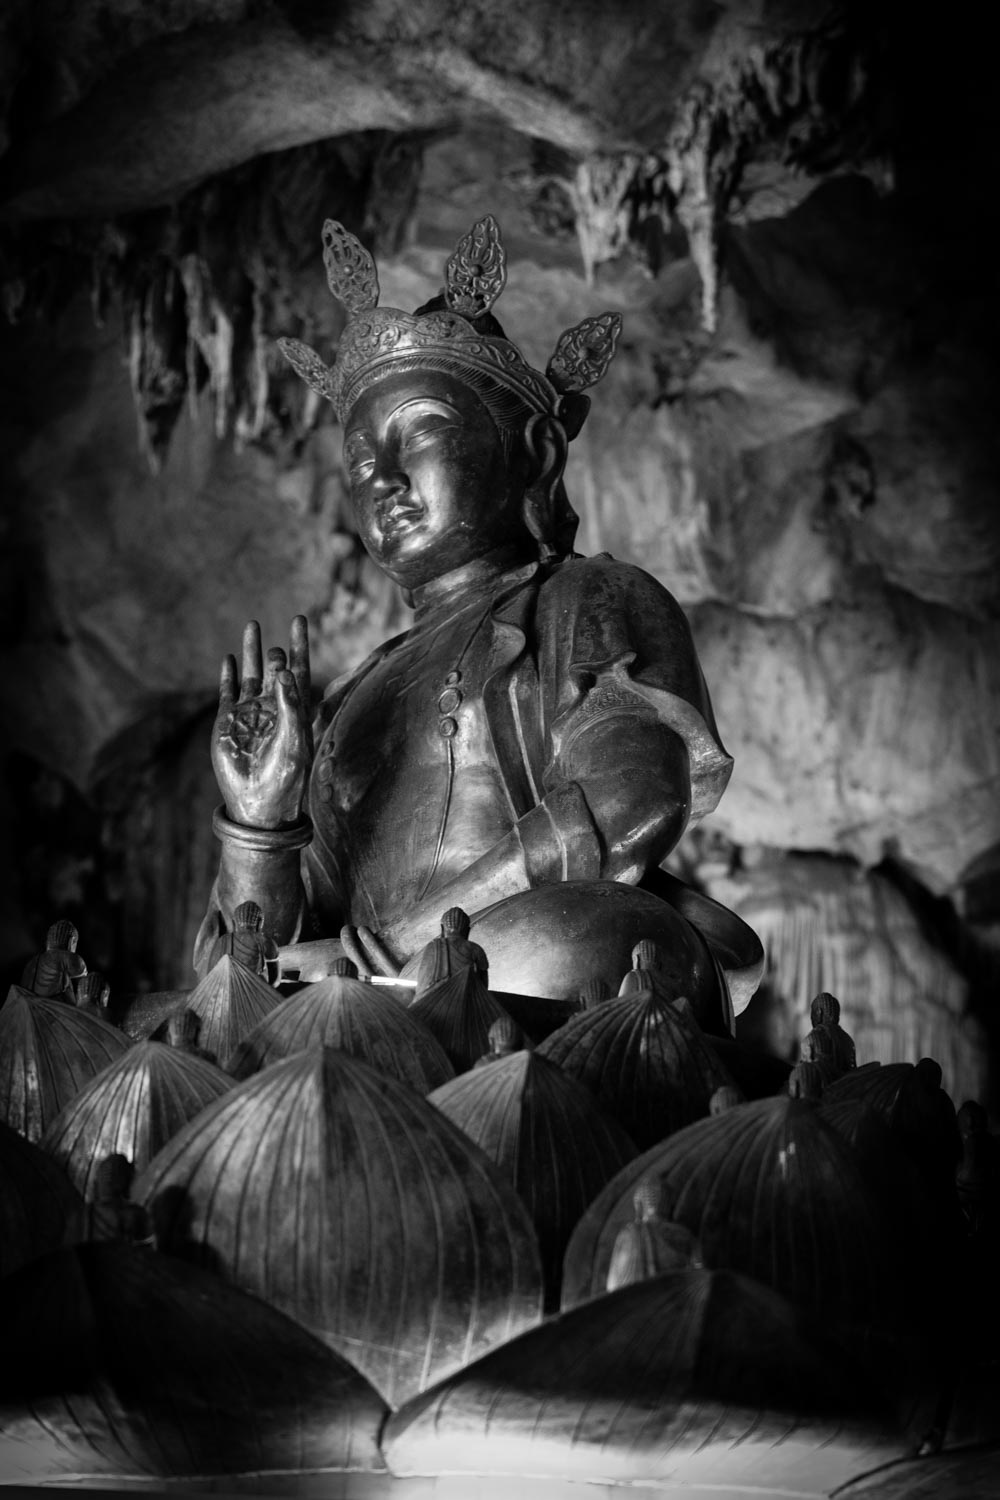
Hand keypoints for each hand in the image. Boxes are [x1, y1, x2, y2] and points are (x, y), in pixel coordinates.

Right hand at [212, 616, 312, 828]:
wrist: (259, 801)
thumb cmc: (286, 774)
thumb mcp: (296, 737)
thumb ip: (292, 703)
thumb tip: (286, 670)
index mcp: (295, 710)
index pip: (299, 669)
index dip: (299, 645)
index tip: (299, 620)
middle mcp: (273, 707)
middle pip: (275, 669)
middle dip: (276, 654)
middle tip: (276, 650)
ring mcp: (250, 713)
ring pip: (251, 673)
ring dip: (251, 650)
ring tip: (253, 625)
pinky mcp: (228, 722)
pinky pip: (228, 691)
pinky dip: (228, 674)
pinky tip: (230, 658)